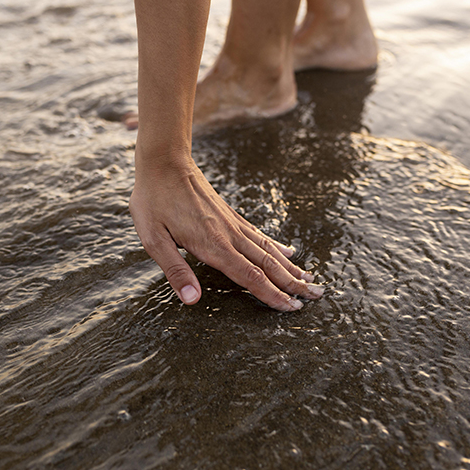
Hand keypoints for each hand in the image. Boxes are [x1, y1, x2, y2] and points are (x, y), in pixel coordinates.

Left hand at [129, 152, 322, 310]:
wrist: (164, 161)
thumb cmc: (153, 200)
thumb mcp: (154, 238)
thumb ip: (175, 270)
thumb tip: (192, 300)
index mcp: (213, 245)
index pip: (250, 277)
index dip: (272, 295)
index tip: (291, 308)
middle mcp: (229, 235)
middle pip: (268, 265)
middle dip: (293, 284)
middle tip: (316, 296)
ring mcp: (232, 223)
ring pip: (269, 250)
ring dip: (291, 267)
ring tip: (310, 279)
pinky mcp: (230, 214)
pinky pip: (259, 234)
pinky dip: (277, 246)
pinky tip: (288, 252)